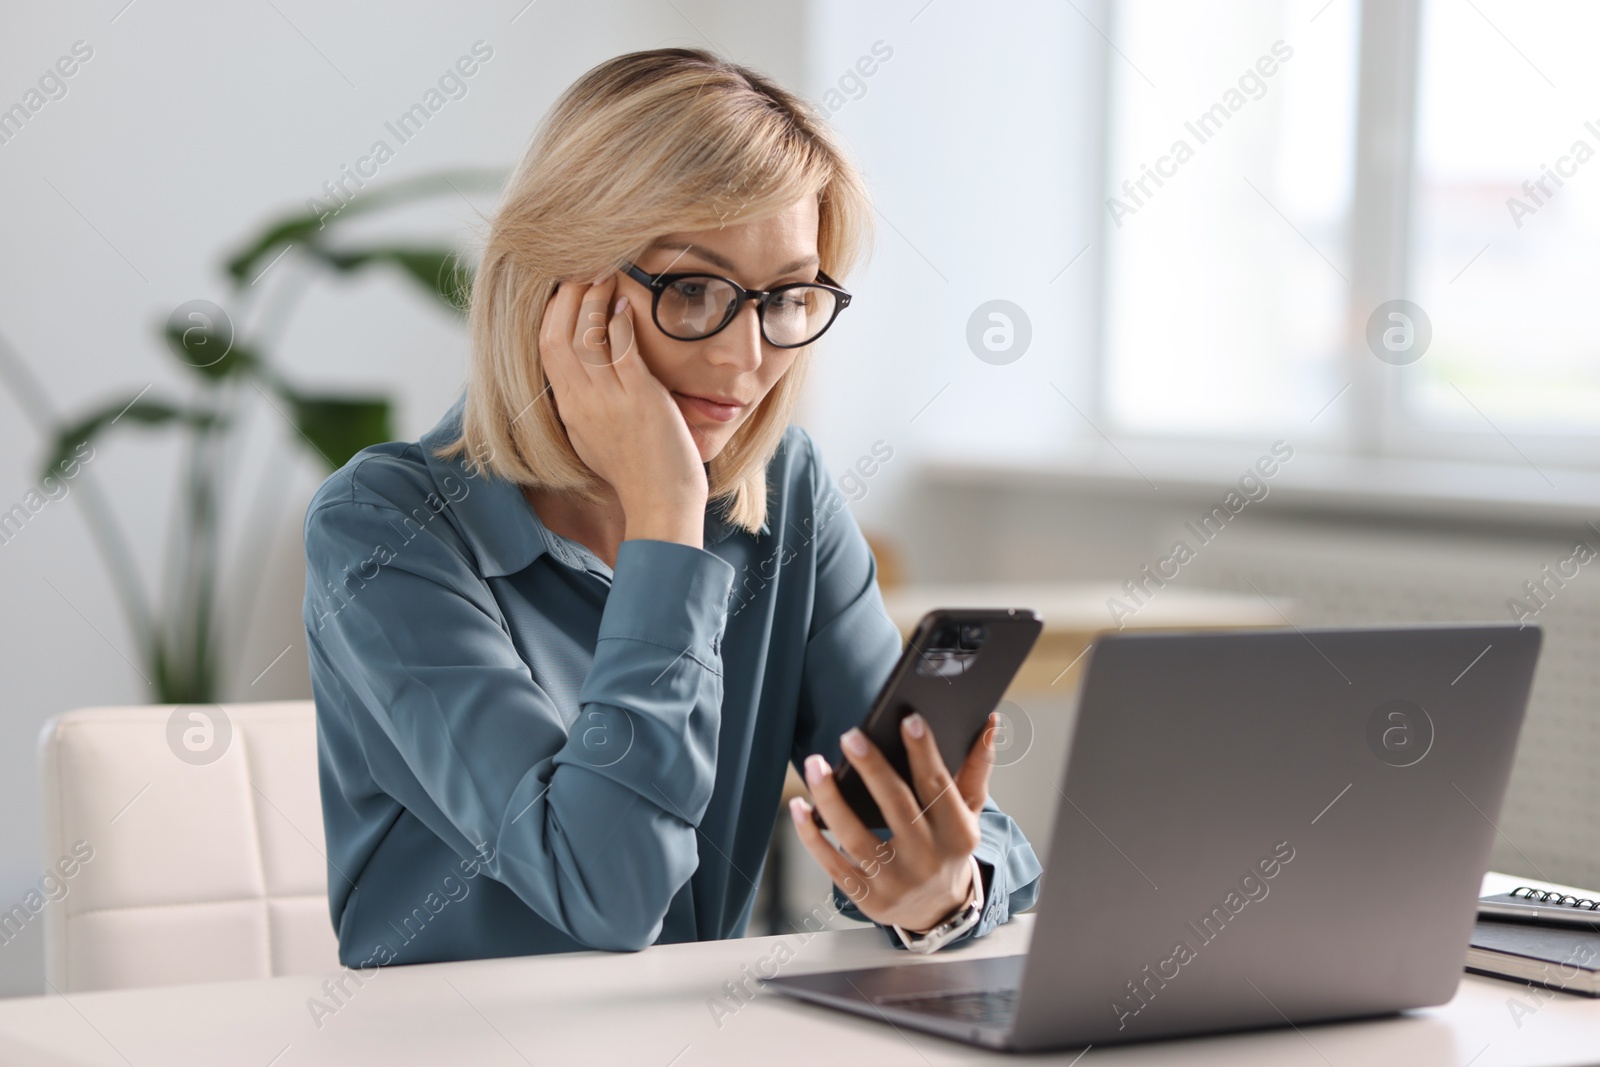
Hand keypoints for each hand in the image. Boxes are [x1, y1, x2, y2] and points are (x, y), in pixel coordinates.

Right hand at [539, 270, 707, 544]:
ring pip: (586, 336)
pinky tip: (626, 304)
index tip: (568, 286)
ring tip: (607, 271)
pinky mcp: (639, 400)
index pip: (546, 348)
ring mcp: (608, 401)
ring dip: (595, 298)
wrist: (660, 507)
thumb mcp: (597, 435)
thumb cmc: (638, 471)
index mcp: (568, 410)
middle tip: (585, 265)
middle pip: (557, 334)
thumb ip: (588, 401)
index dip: (553, 311)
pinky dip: (619, 323)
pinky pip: (620, 351)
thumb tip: (587, 367)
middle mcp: (581, 403)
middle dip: (568, 294)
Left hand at [790, 711, 995, 932]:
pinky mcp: (866, 897)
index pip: (938, 787)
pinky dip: (811, 835)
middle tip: (850, 736)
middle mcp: (927, 859)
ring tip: (814, 765)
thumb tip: (990, 722)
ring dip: (830, 799)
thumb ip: (976, 768)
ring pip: (855, 837)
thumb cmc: (949, 847)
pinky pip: (832, 864)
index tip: (908, 720)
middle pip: (896, 807)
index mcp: (957, 833)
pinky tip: (799, 806)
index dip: (924, 753)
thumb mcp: (969, 812)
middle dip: (872, 769)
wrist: (938, 910)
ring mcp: (894, 882)